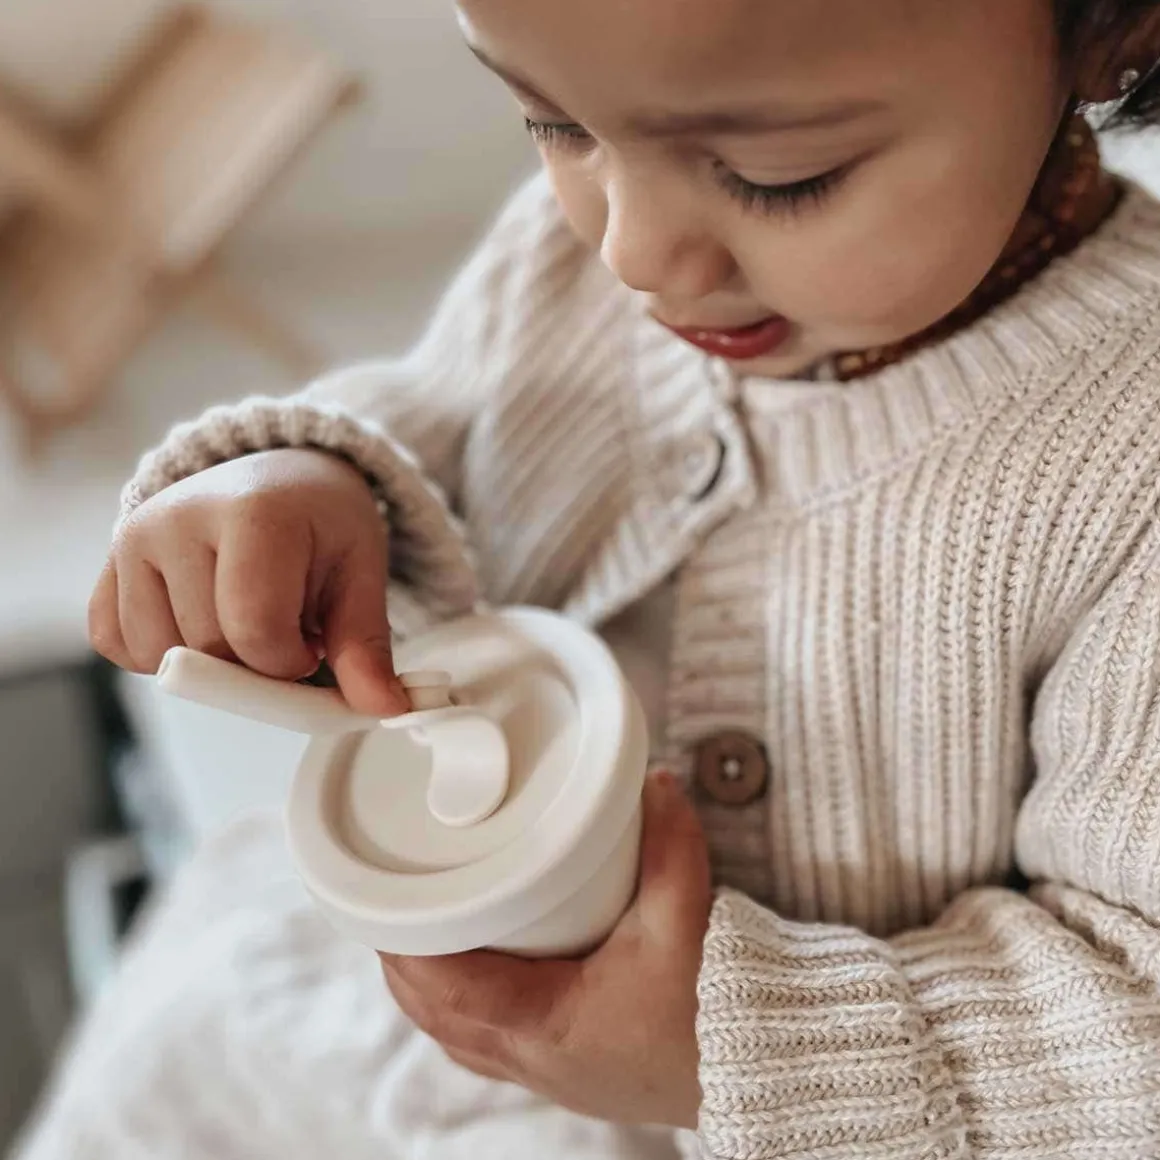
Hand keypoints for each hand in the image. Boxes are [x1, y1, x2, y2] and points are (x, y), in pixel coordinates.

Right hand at [88, 448, 408, 714]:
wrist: (277, 476)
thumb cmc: (320, 522)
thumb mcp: (360, 572)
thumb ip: (364, 643)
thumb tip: (384, 707)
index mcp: (255, 512)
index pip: (254, 629)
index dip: (288, 661)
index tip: (311, 644)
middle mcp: (179, 518)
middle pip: (209, 650)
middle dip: (253, 663)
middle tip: (283, 627)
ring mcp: (132, 538)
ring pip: (159, 657)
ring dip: (208, 662)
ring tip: (242, 617)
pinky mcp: (108, 564)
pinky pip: (118, 645)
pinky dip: (159, 655)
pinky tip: (198, 619)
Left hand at [380, 773, 711, 1128]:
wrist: (760, 1069)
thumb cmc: (720, 1013)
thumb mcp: (688, 920)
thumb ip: (670, 845)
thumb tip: (654, 783)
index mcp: (548, 1025)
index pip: (445, 990)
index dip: (404, 945)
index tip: (384, 898)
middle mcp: (535, 1057)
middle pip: (434, 1013)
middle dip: (403, 957)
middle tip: (392, 896)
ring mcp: (547, 1070)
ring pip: (455, 1031)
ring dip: (428, 982)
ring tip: (419, 924)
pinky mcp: (566, 1065)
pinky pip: (485, 1039)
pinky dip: (461, 1001)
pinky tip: (472, 965)